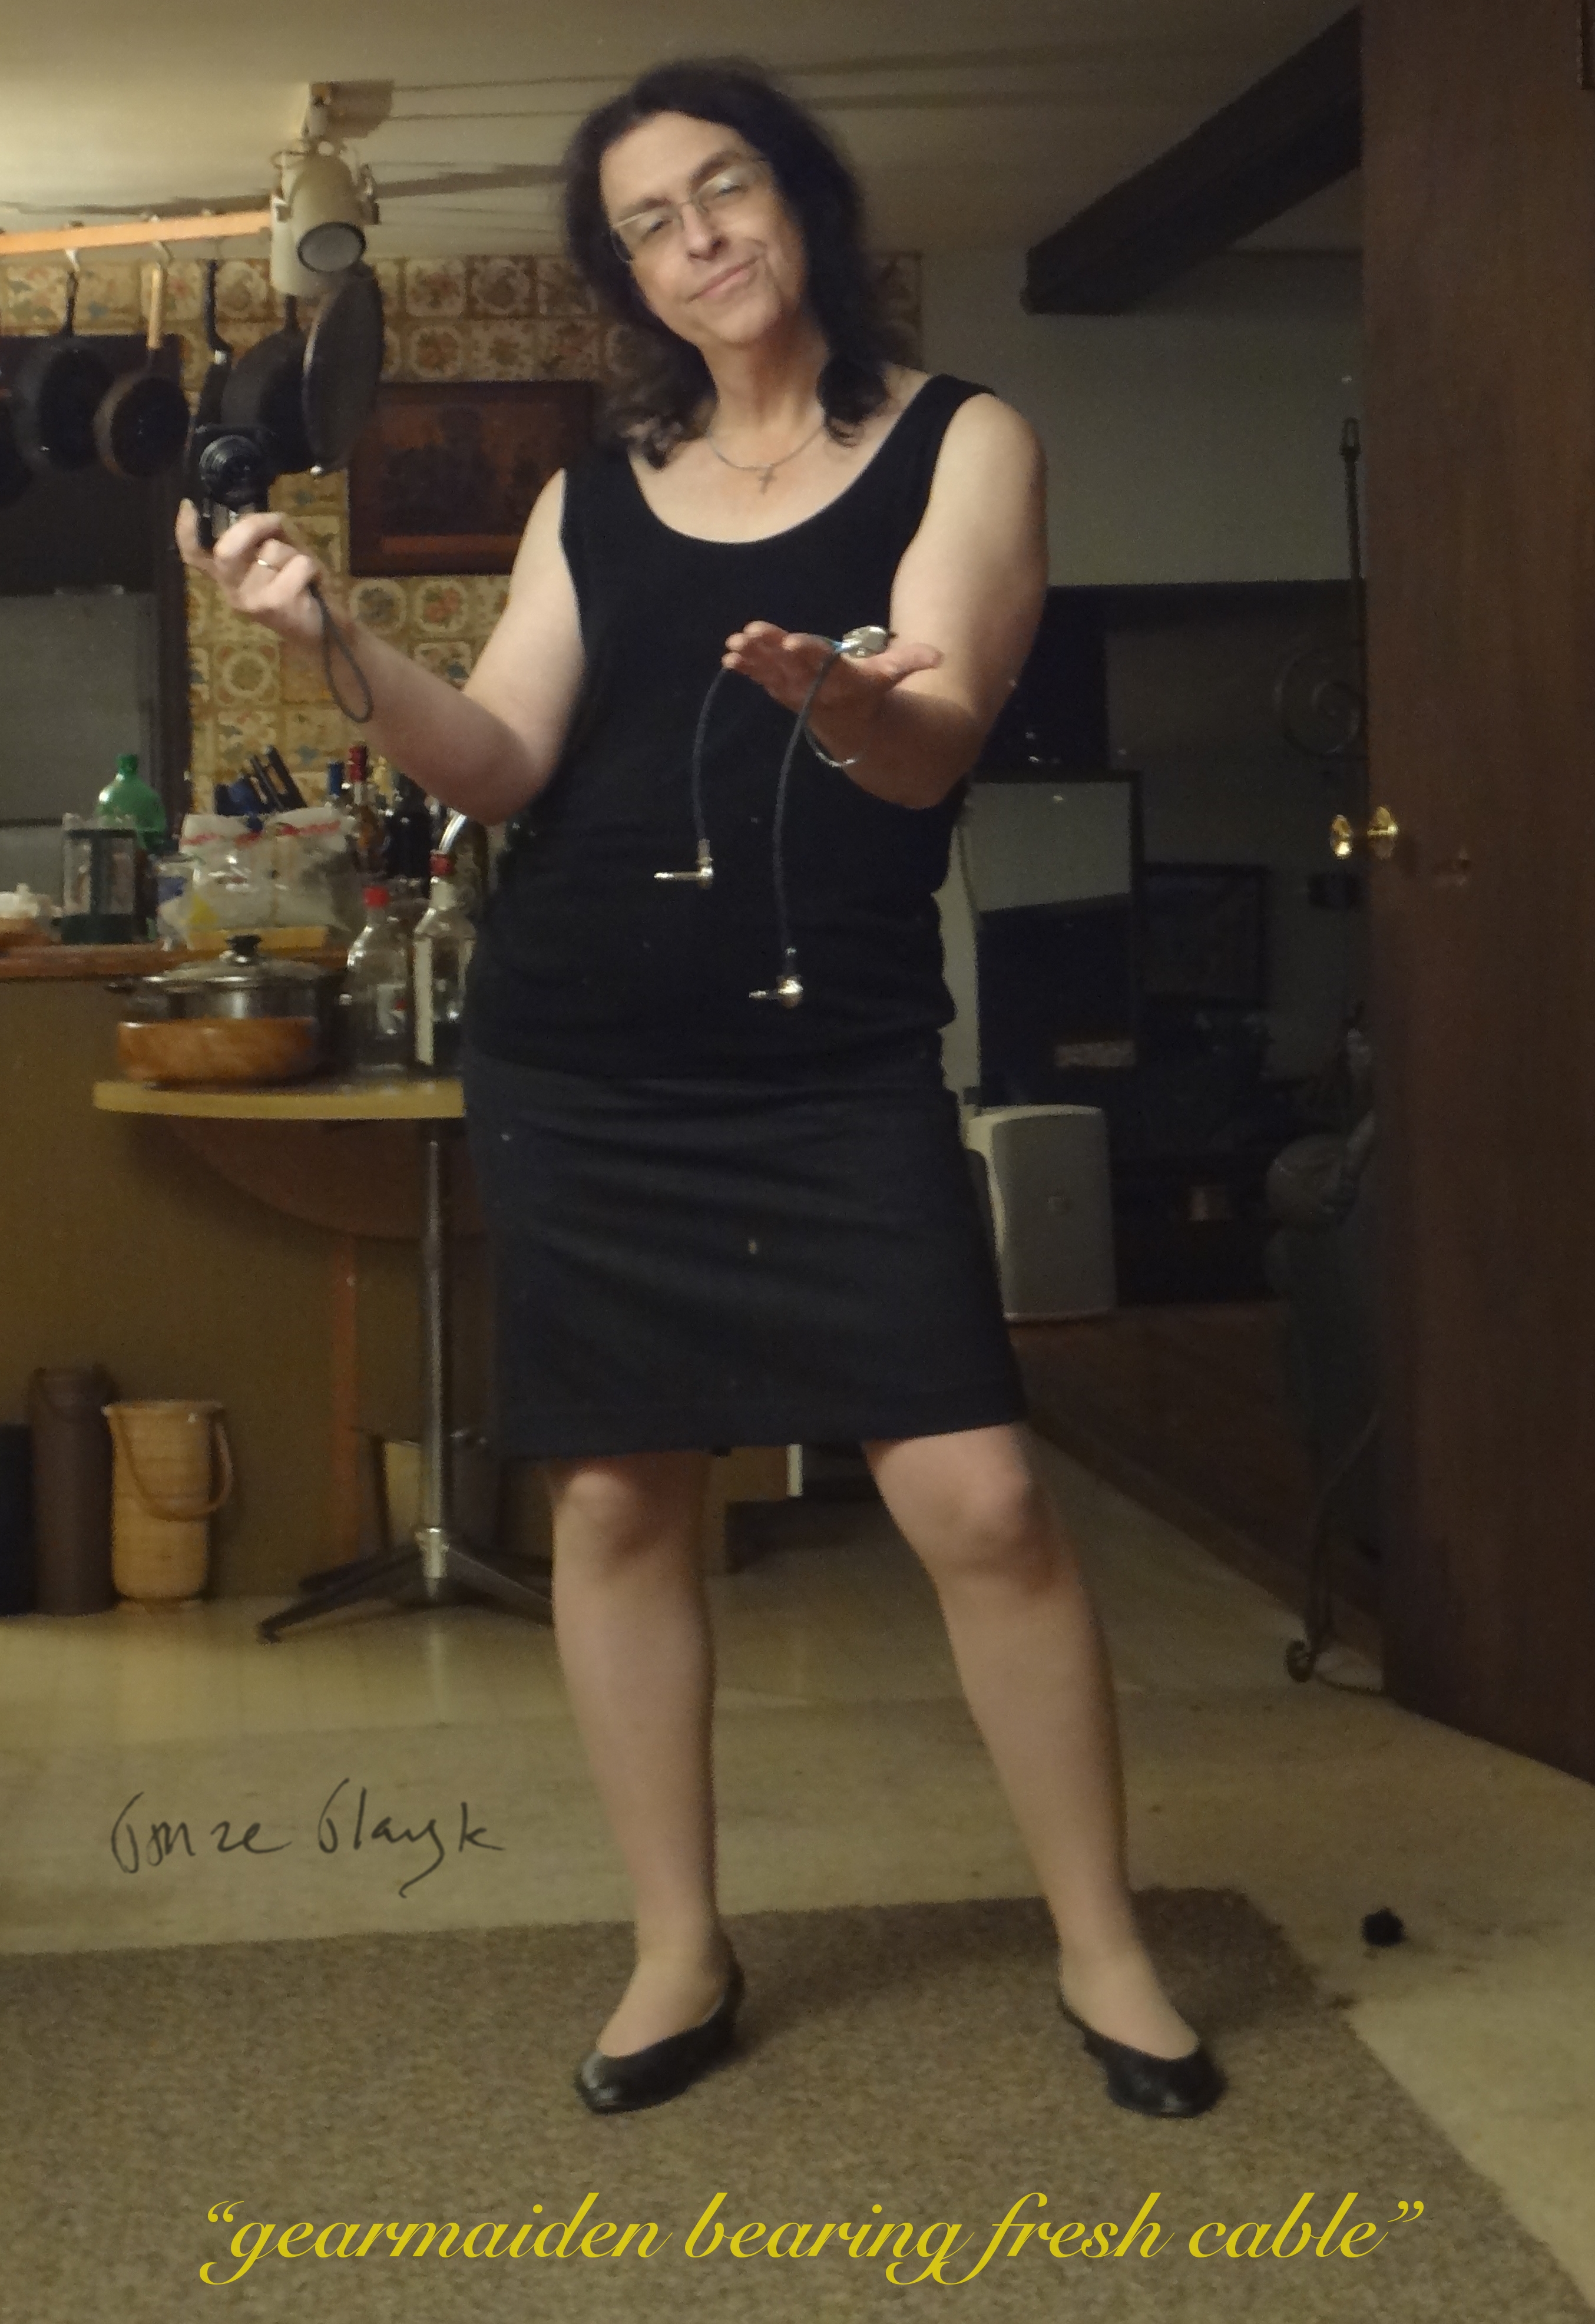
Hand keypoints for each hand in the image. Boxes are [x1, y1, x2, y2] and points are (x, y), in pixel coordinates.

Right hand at [175, 502, 334, 648]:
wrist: (324, 632)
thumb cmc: (301, 588)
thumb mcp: (280, 556)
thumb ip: (264, 536)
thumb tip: (261, 518)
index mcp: (227, 578)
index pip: (195, 557)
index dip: (186, 531)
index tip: (188, 505)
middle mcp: (231, 591)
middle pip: (226, 548)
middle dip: (253, 526)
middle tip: (276, 523)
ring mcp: (250, 600)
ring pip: (271, 550)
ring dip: (295, 553)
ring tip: (304, 573)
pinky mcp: (274, 604)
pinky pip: (297, 564)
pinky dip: (312, 567)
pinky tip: (314, 583)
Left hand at [721, 621, 943, 748]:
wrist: (850, 725)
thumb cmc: (869, 691)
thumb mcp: (890, 677)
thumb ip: (910, 662)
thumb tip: (939, 656)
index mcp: (840, 679)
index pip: (823, 663)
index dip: (807, 652)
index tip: (791, 642)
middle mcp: (814, 686)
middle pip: (791, 664)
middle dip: (771, 649)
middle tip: (751, 632)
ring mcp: (795, 690)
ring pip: (771, 671)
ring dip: (752, 658)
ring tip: (733, 644)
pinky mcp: (781, 690)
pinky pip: (761, 679)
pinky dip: (746, 669)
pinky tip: (728, 658)